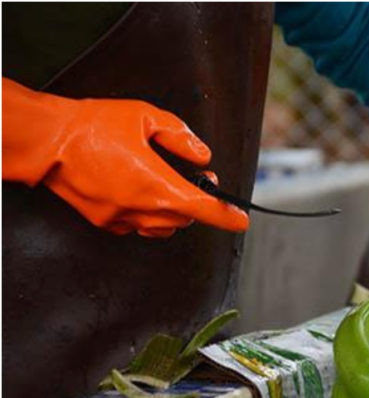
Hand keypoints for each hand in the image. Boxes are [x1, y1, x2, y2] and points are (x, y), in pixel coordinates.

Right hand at [2, 78, 247, 236]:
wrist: (44, 141)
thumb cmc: (90, 127)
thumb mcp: (144, 116)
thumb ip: (180, 136)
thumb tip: (202, 155)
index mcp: (157, 186)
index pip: (204, 209)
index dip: (227, 217)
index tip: (240, 220)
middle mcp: (141, 209)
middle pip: (186, 217)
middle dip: (197, 200)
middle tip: (197, 177)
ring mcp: (121, 219)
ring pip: (163, 227)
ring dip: (173, 211)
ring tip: (167, 185)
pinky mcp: (104, 221)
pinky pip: (138, 226)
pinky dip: (147, 215)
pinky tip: (140, 192)